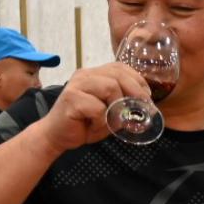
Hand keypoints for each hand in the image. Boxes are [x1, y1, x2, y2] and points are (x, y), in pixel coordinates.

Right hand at [32, 63, 151, 156]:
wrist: (56, 136)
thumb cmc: (83, 124)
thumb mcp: (109, 113)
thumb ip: (123, 106)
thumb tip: (145, 107)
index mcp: (93, 74)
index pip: (120, 67)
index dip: (137, 80)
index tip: (147, 97)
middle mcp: (85, 75)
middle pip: (118, 75)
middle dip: (135, 92)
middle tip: (144, 109)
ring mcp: (77, 85)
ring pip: (110, 88)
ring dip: (117, 107)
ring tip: (113, 122)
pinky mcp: (71, 99)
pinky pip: (98, 108)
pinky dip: (101, 120)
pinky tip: (94, 125)